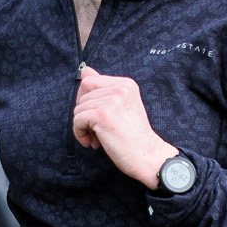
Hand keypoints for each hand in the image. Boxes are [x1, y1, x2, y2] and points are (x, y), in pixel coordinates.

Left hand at [72, 66, 176, 189]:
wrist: (148, 156)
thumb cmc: (135, 137)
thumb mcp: (121, 107)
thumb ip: (104, 89)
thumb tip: (84, 70)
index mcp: (126, 84)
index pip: (90, 80)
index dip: (85, 99)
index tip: (93, 115)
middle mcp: (120, 89)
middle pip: (83, 94)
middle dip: (84, 113)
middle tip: (94, 130)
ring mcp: (111, 101)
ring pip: (79, 108)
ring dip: (83, 126)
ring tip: (96, 139)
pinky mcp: (102, 115)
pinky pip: (78, 120)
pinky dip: (80, 133)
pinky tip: (92, 143)